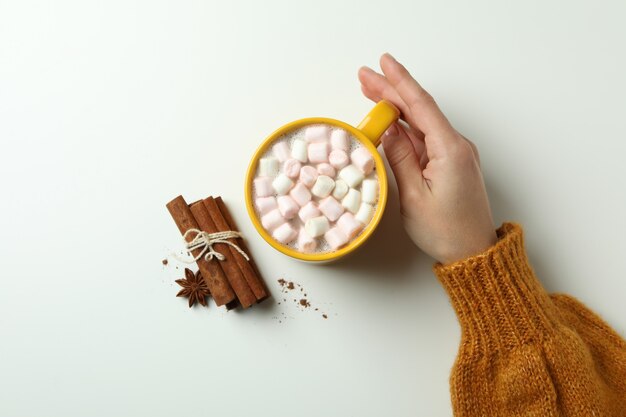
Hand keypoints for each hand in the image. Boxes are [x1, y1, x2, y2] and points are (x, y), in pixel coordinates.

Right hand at [358, 53, 496, 263]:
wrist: (473, 252)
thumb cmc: (446, 231)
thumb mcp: (413, 196)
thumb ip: (400, 158)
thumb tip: (388, 129)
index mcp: (449, 150)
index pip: (421, 105)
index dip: (400, 81)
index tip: (383, 63)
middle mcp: (456, 146)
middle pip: (419, 109)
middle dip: (391, 90)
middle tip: (365, 76)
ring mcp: (454, 154)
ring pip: (421, 122)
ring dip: (396, 107)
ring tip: (370, 92)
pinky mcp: (451, 163)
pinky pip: (425, 138)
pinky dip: (405, 127)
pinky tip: (389, 122)